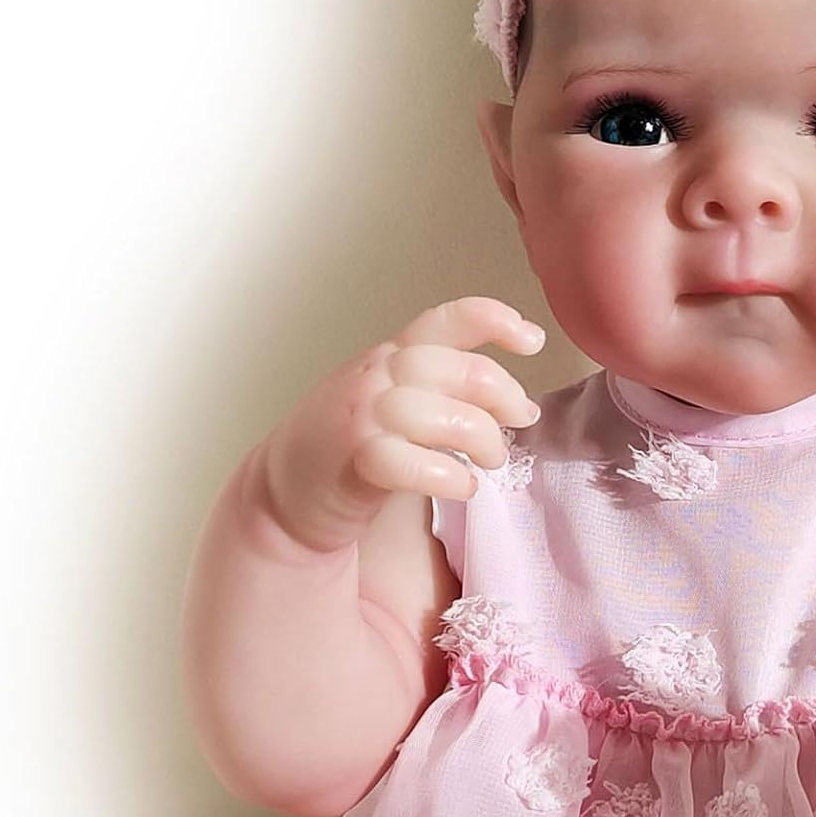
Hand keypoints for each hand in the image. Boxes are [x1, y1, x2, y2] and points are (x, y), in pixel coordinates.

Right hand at [259, 296, 546, 553]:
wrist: (283, 496)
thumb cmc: (350, 447)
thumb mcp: (391, 397)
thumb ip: (441, 387)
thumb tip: (514, 402)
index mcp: (391, 355)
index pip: (446, 319)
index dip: (494, 319)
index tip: (532, 339)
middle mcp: (378, 376)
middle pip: (458, 370)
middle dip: (504, 396)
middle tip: (521, 421)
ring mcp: (363, 417)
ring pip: (441, 414)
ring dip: (482, 439)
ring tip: (491, 462)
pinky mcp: (354, 462)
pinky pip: (410, 462)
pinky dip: (447, 476)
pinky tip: (463, 486)